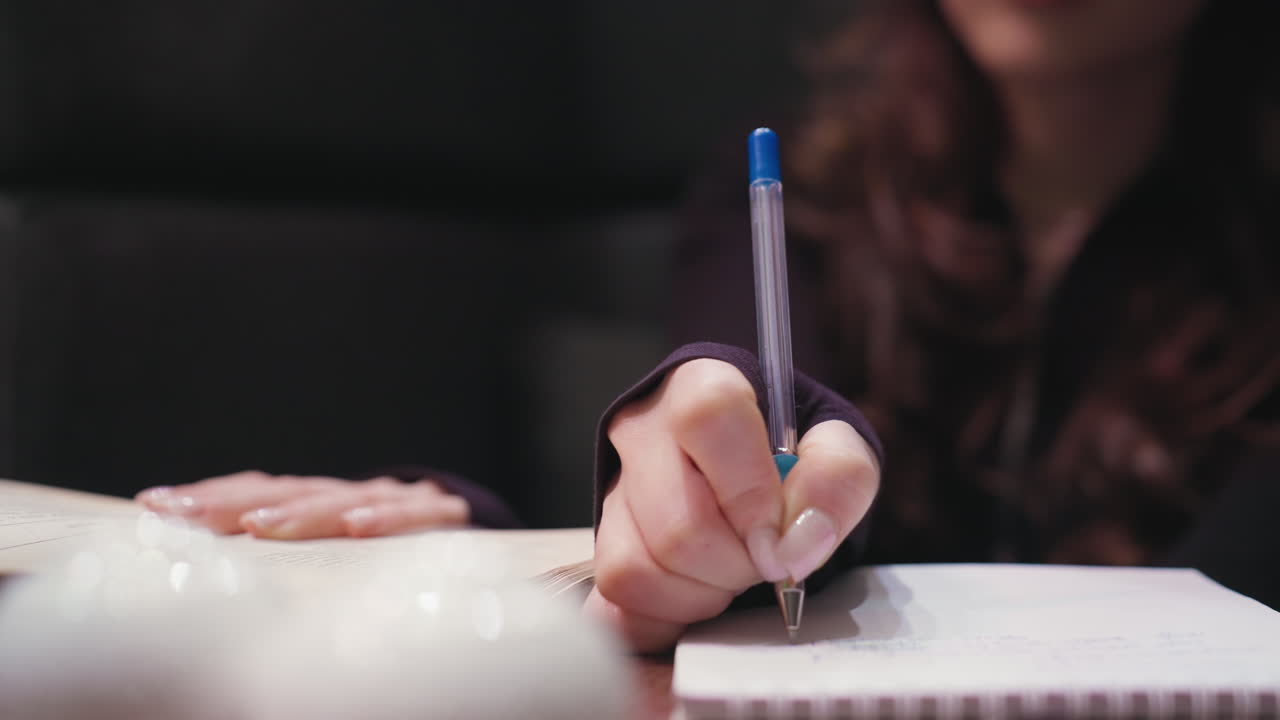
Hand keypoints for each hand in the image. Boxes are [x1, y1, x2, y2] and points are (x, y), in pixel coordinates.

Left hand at [134, 471, 468, 538]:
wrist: (477, 531)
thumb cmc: (397, 549)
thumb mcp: (338, 548)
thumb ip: (288, 545)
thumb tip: (209, 560)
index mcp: (321, 501)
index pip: (258, 491)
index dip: (209, 496)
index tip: (154, 504)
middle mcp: (351, 493)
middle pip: (288, 493)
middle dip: (233, 503)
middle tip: (185, 514)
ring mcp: (396, 499)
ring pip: (344, 502)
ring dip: (301, 513)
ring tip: (259, 526)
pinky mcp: (442, 514)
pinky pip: (414, 515)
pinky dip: (385, 518)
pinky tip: (357, 526)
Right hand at [584, 358, 878, 651]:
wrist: (748, 465)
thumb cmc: (790, 452)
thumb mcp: (836, 445)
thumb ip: (837, 478)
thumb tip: (797, 543)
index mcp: (700, 387)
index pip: (707, 421)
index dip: (748, 492)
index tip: (781, 541)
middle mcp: (642, 432)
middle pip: (678, 524)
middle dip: (737, 564)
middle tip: (765, 559)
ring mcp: (612, 490)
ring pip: (637, 569)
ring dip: (702, 595)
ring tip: (729, 571)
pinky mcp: (600, 545)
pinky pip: (617, 605)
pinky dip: (667, 618)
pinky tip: (697, 594)